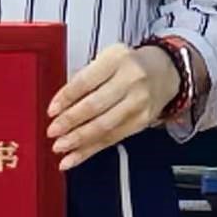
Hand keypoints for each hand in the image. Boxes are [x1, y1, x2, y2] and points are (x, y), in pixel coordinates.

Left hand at [48, 43, 179, 169]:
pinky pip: (111, 139)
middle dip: (70, 121)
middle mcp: (130, 80)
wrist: (165, 71)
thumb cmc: (129, 65)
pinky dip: (90, 150)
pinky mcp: (141, 122)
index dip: (67, 97)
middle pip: (96, 105)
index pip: (87, 81)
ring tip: (60, 147)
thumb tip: (61, 105)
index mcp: (117, 59)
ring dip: (79, 139)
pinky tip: (74, 157)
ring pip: (104, 126)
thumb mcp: (107, 59)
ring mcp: (138, 103)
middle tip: (53, 131)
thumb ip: (85, 77)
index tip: (52, 110)